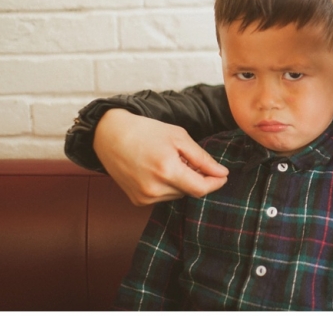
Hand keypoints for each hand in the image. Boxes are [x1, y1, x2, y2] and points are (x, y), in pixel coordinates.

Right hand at [94, 109, 228, 205]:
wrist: (110, 136)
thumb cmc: (146, 131)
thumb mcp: (179, 137)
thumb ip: (202, 158)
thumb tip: (222, 173)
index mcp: (166, 170)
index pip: (201, 189)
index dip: (215, 183)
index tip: (223, 175)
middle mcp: (154, 189)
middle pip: (190, 191)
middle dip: (196, 177)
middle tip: (187, 158)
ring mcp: (144, 197)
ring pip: (178, 195)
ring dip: (182, 181)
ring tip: (169, 161)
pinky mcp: (137, 200)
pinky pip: (164, 197)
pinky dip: (168, 185)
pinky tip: (158, 169)